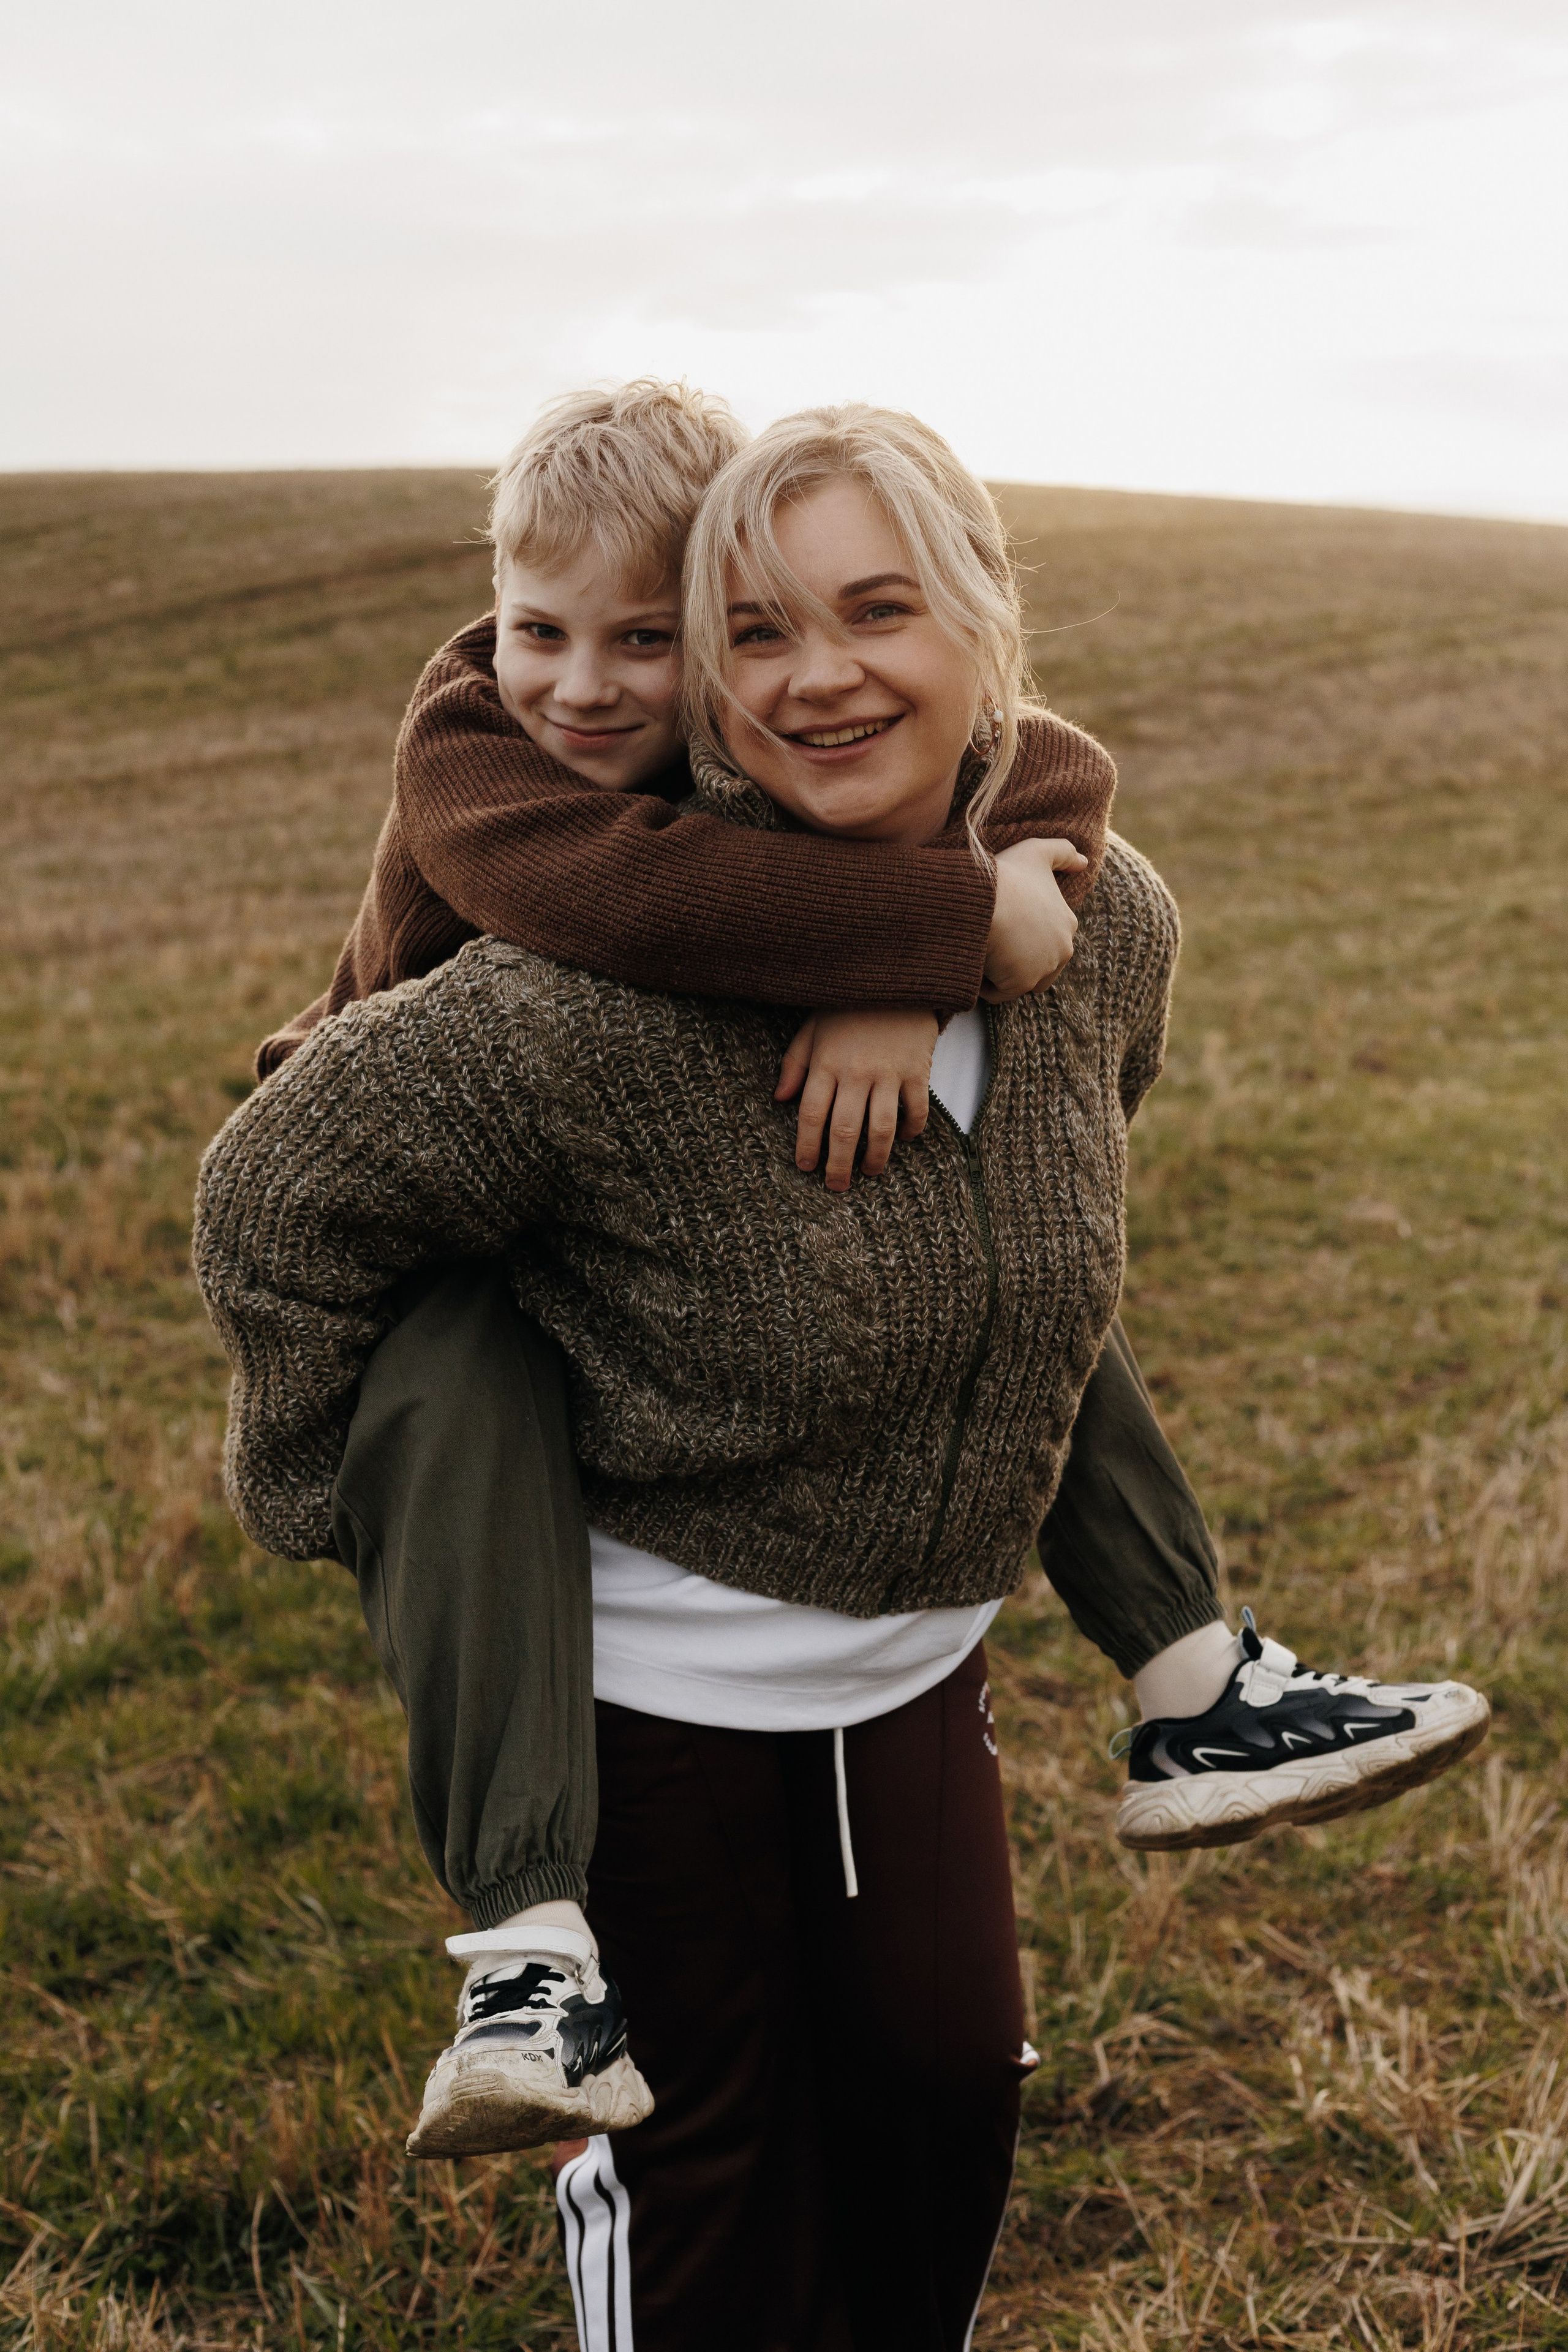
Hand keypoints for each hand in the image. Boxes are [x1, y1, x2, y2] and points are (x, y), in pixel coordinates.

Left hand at [775, 1006, 938, 1192]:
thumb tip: (779, 1099)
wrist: (896, 977)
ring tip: (868, 1172)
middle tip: (835, 1186)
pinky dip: (912, 1130)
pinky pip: (916, 1110)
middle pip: (844, 1131)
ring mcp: (888, 1073)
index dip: (807, 1146)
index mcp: (825, 1063)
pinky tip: (904, 1139)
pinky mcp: (917, 1070)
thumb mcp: (812, 1028)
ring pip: (881, 1129)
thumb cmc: (848, 1006)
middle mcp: (855, 1072)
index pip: (811, 1115)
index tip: (806, 1167)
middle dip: (838, 1165)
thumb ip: (794, 1064)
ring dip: (874, 1158)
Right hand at [981, 837, 1087, 1002]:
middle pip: (1036, 963)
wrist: (982, 898)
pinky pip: (1000, 994)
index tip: (1001, 922)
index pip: (1046, 939)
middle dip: (1015, 958)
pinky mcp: (1022, 984)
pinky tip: (974, 964)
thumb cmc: (1006, 874)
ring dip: (1002, 973)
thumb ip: (1063, 852)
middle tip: (990, 939)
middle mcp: (1063, 949)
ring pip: (1020, 980)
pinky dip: (985, 985)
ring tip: (982, 952)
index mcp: (1068, 923)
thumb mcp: (1037, 851)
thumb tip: (1084, 862)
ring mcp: (1044, 969)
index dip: (1021, 933)